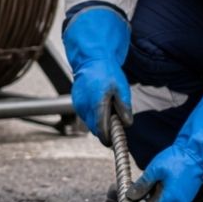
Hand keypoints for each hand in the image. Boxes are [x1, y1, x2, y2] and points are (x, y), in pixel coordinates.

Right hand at [64, 7, 130, 145]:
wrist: (91, 60)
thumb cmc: (108, 73)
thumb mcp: (122, 88)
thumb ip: (124, 107)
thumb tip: (126, 124)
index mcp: (97, 104)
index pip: (101, 130)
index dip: (108, 139)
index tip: (114, 141)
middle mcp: (85, 107)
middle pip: (95, 130)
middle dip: (105, 130)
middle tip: (116, 121)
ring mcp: (78, 105)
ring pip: (89, 123)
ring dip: (99, 122)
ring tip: (108, 108)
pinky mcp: (76, 103)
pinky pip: (85, 115)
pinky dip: (93, 115)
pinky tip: (99, 104)